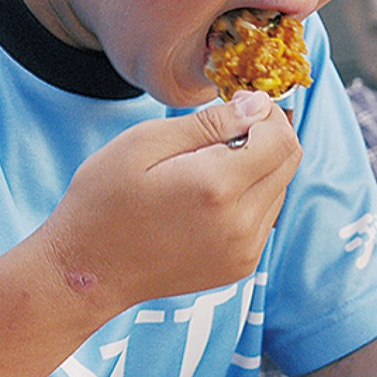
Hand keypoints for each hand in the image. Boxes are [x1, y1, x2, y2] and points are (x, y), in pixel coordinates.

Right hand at [38, 90, 301, 310]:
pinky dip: (250, 196)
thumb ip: (209, 123)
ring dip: (259, 166)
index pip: (281, 139)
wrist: (87, 272)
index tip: (239, 104)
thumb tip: (259, 106)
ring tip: (211, 163)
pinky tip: (210, 194)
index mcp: (216, 187)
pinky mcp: (240, 267)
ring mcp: (243, 252)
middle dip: (268, 135)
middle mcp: (240, 224)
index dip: (267, 113)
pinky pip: (265, 218)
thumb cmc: (103, 200)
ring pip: (280, 189)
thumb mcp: (145, 143)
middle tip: (228, 126)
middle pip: (289, 163)